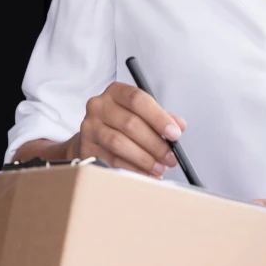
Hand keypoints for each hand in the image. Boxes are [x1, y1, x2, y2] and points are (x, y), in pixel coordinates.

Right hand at [71, 82, 186, 177]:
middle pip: (130, 124)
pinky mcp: (86, 148)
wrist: (92, 135)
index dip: (158, 117)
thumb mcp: (140, 112)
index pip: (137, 99)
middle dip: (155, 143)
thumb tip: (179, 125)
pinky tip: (145, 173)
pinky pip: (111, 160)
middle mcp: (99, 106)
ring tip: (159, 168)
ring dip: (144, 159)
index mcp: (115, 92)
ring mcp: (90, 127)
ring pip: (119, 143)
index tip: (174, 133)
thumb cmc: (120, 122)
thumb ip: (160, 117)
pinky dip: (132, 169)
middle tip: (170, 157)